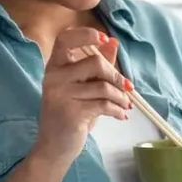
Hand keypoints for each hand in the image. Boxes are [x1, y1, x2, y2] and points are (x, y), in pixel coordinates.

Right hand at [33, 27, 131, 164]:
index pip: (65, 39)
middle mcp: (54, 77)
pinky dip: (117, 109)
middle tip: (127, 88)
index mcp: (55, 66)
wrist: (55, 147)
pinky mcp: (71, 113)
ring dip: (120, 97)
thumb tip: (113, 42)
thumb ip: (96, 64)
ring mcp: (61, 95)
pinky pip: (104, 104)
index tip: (105, 39)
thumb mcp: (83, 87)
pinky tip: (121, 115)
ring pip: (103, 86)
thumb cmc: (71, 113)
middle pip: (94, 62)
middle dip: (116, 75)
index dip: (86, 34)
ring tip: (125, 104)